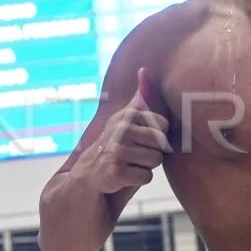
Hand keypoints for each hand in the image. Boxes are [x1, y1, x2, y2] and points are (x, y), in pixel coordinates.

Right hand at [80, 68, 169, 192]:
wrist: (86, 179)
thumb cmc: (116, 149)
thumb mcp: (126, 121)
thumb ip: (139, 98)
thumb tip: (144, 69)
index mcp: (126, 115)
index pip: (164, 126)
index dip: (156, 138)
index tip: (138, 141)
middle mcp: (120, 128)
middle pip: (162, 143)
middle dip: (152, 153)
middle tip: (132, 156)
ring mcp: (117, 150)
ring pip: (156, 160)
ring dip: (144, 167)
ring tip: (127, 165)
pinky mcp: (115, 171)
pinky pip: (147, 176)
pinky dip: (137, 181)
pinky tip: (122, 177)